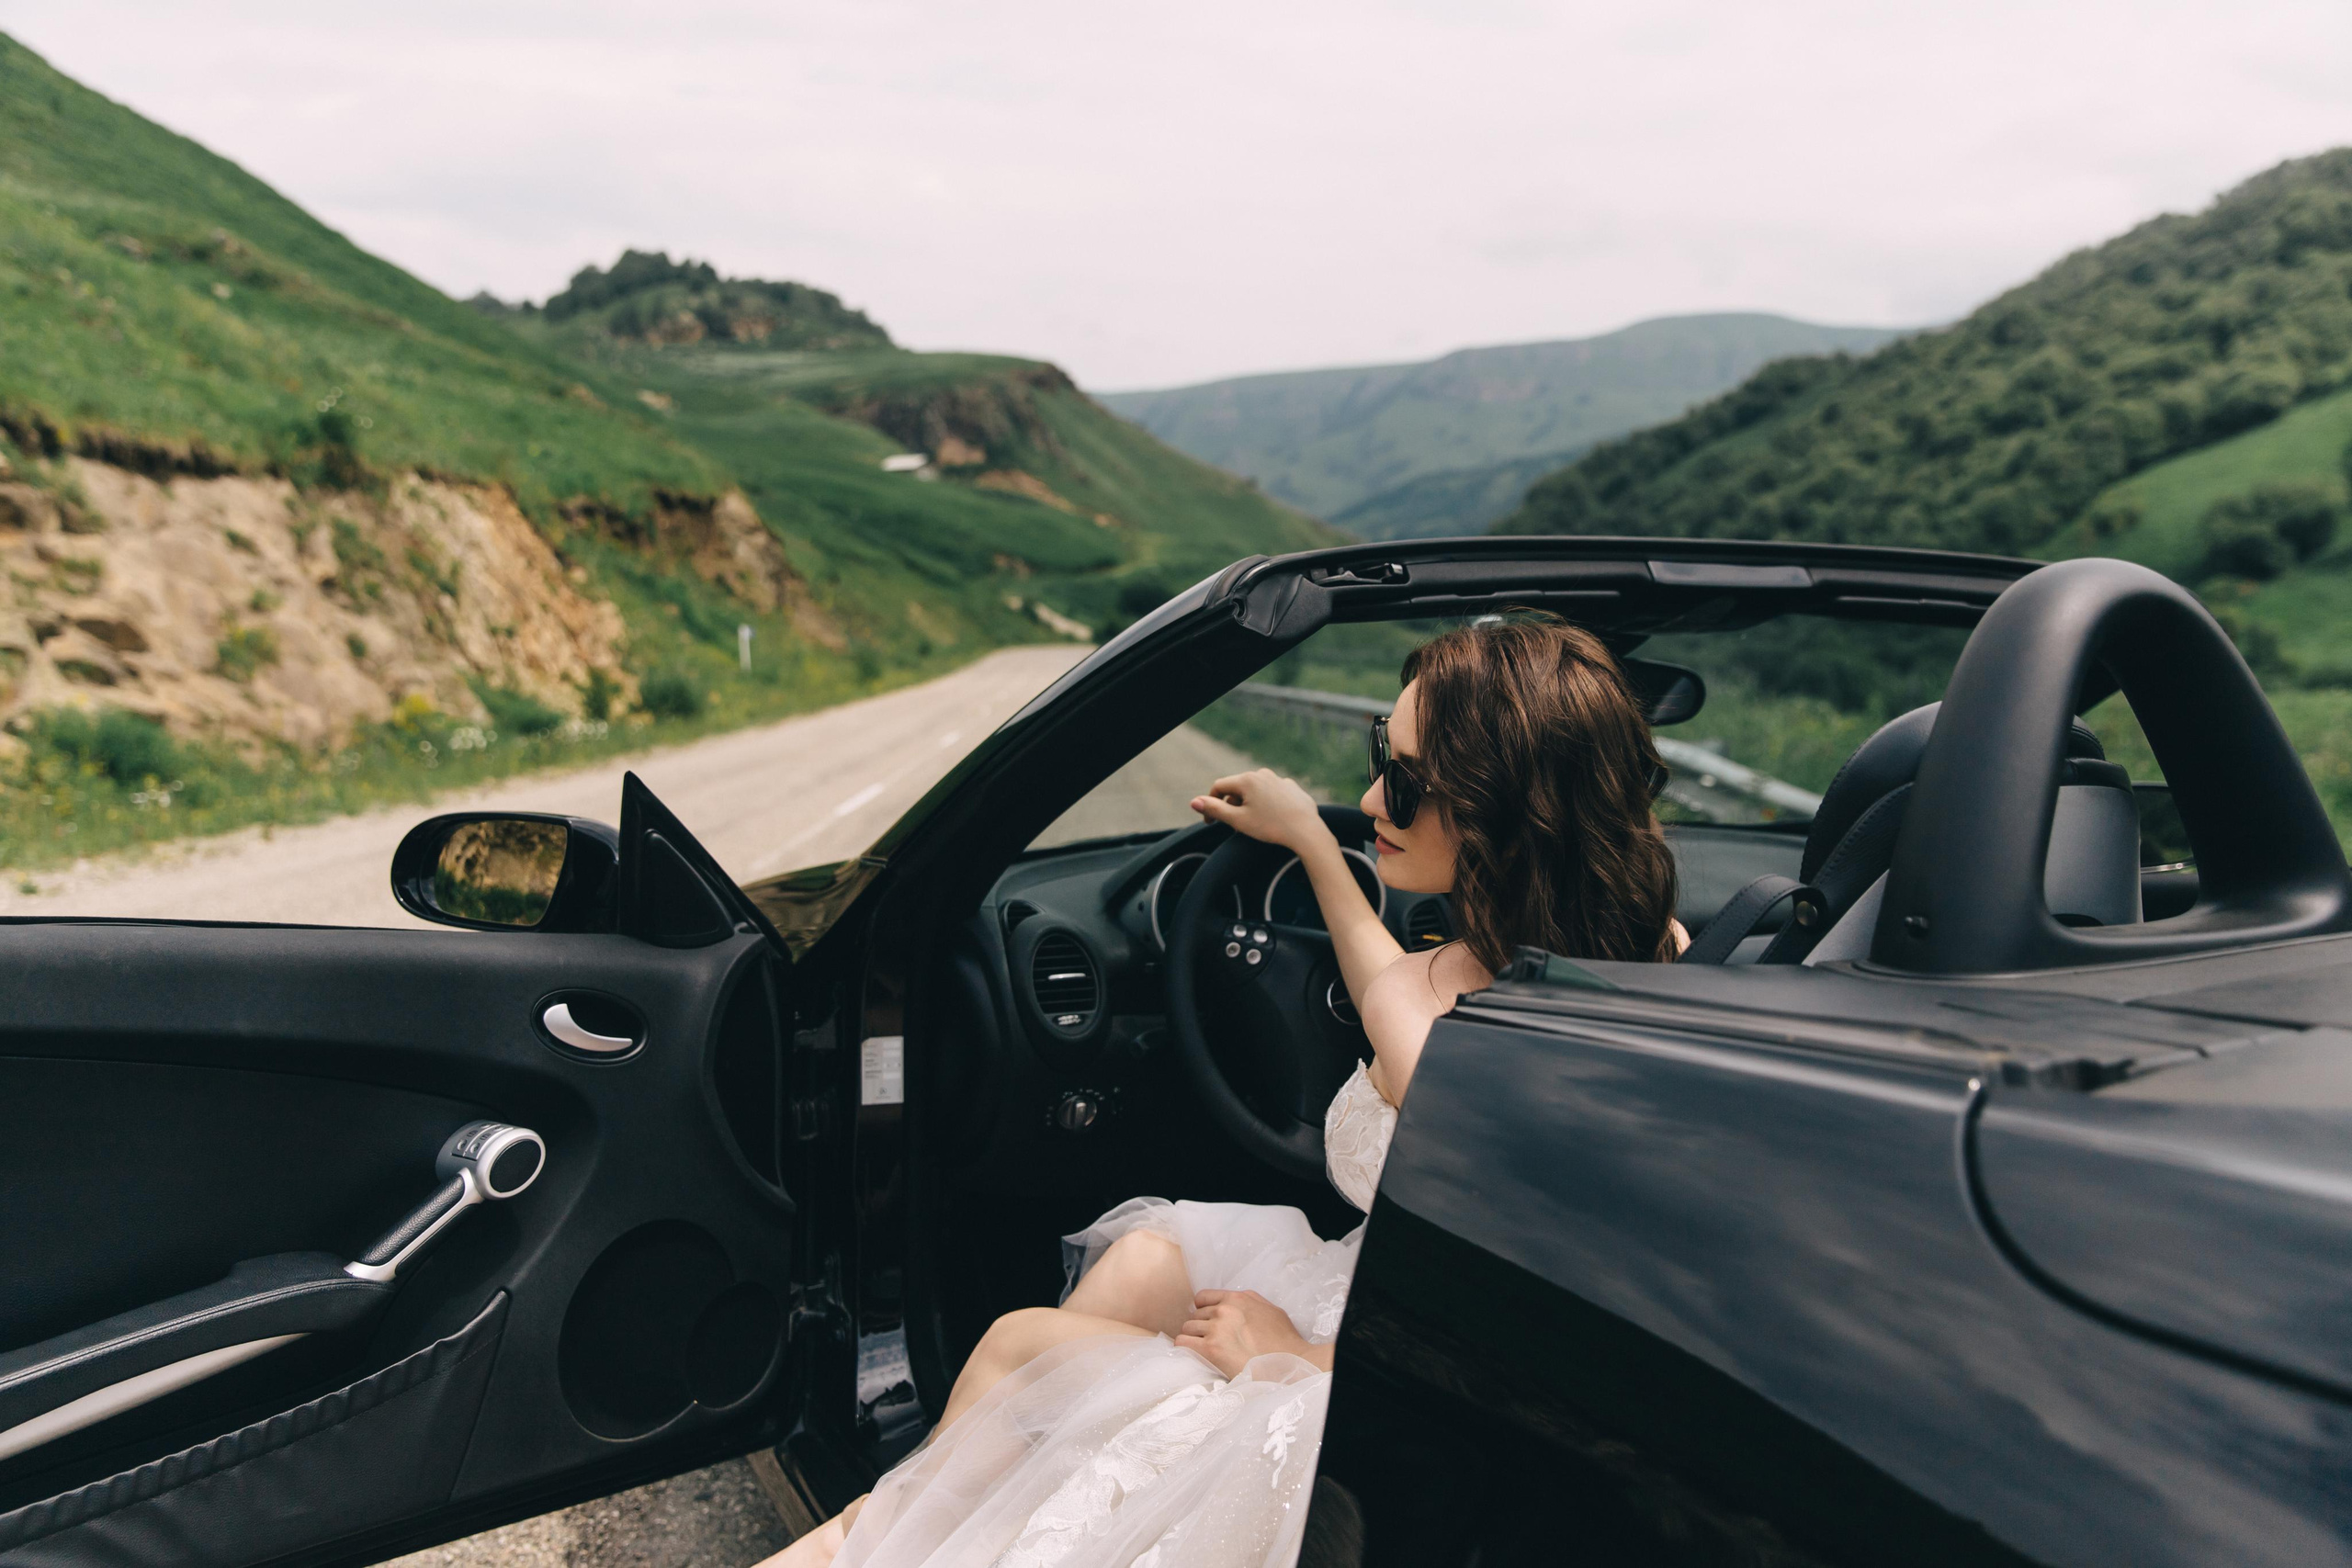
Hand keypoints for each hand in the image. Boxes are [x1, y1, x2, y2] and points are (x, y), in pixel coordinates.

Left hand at [1175, 1289, 1313, 1377]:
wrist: (1290, 1363)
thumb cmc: (1284, 1340)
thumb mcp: (1270, 1310)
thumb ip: (1250, 1302)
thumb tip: (1235, 1303)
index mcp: (1237, 1298)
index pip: (1202, 1297)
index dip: (1202, 1310)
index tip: (1207, 1322)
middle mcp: (1224, 1310)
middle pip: (1195, 1315)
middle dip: (1200, 1327)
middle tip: (1209, 1341)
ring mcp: (1216, 1329)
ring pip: (1187, 1328)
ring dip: (1193, 1339)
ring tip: (1203, 1351)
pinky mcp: (1211, 1349)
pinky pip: (1183, 1343)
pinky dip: (1184, 1349)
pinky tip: (1192, 1355)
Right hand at [1190, 769, 1330, 855]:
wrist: (1307, 831)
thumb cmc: (1271, 827)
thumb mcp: (1238, 821)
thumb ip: (1215, 810)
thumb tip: (1194, 802)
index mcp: (1247, 780)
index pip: (1219, 787)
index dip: (1210, 804)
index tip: (1210, 822)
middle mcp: (1263, 774)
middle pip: (1237, 788)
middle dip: (1232, 806)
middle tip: (1234, 826)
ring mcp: (1279, 780)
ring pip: (1256, 791)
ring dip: (1249, 805)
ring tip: (1254, 823)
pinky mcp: (1292, 788)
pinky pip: (1273, 794)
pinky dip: (1267, 804)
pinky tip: (1273, 819)